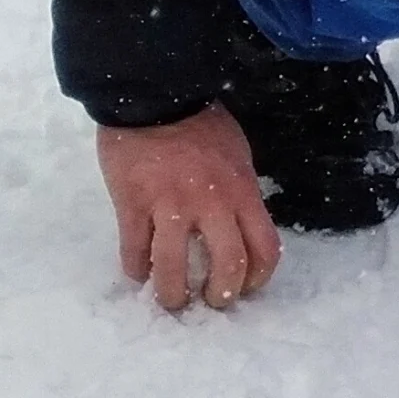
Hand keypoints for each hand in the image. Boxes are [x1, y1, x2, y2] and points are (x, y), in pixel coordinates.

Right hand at [96, 104, 280, 310]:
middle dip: (221, 295)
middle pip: (227, 266)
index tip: (246, 288)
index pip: (265, 248)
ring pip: (173, 269)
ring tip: (171, 300)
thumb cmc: (201, 125)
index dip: (258, 278)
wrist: (155, 96)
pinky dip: (136, 270)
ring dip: (173, 294)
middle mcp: (212, 204)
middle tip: (210, 301)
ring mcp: (169, 207)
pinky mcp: (132, 206)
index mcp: (242, 192)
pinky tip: (138, 273)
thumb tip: (240, 230)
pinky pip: (134, 252)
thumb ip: (240, 195)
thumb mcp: (237, 156)